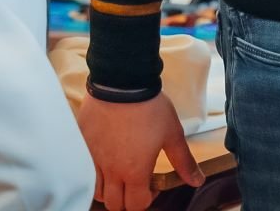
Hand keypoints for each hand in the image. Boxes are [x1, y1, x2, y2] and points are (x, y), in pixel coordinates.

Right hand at [77, 92, 200, 210]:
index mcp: (134, 171)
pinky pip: (85, 169)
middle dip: (126, 200)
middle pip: (113, 205)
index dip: (147, 200)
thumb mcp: (172, 133)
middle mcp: (111, 170)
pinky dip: (94, 171)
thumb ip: (183, 161)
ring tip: (120, 171)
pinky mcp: (82, 145)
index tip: (152, 185)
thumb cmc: (149, 106)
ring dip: (109, 188)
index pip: (136, 205)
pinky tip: (106, 155)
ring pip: (96, 191)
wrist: (122, 81)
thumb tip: (197, 180)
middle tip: (135, 182)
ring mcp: (93, 158)